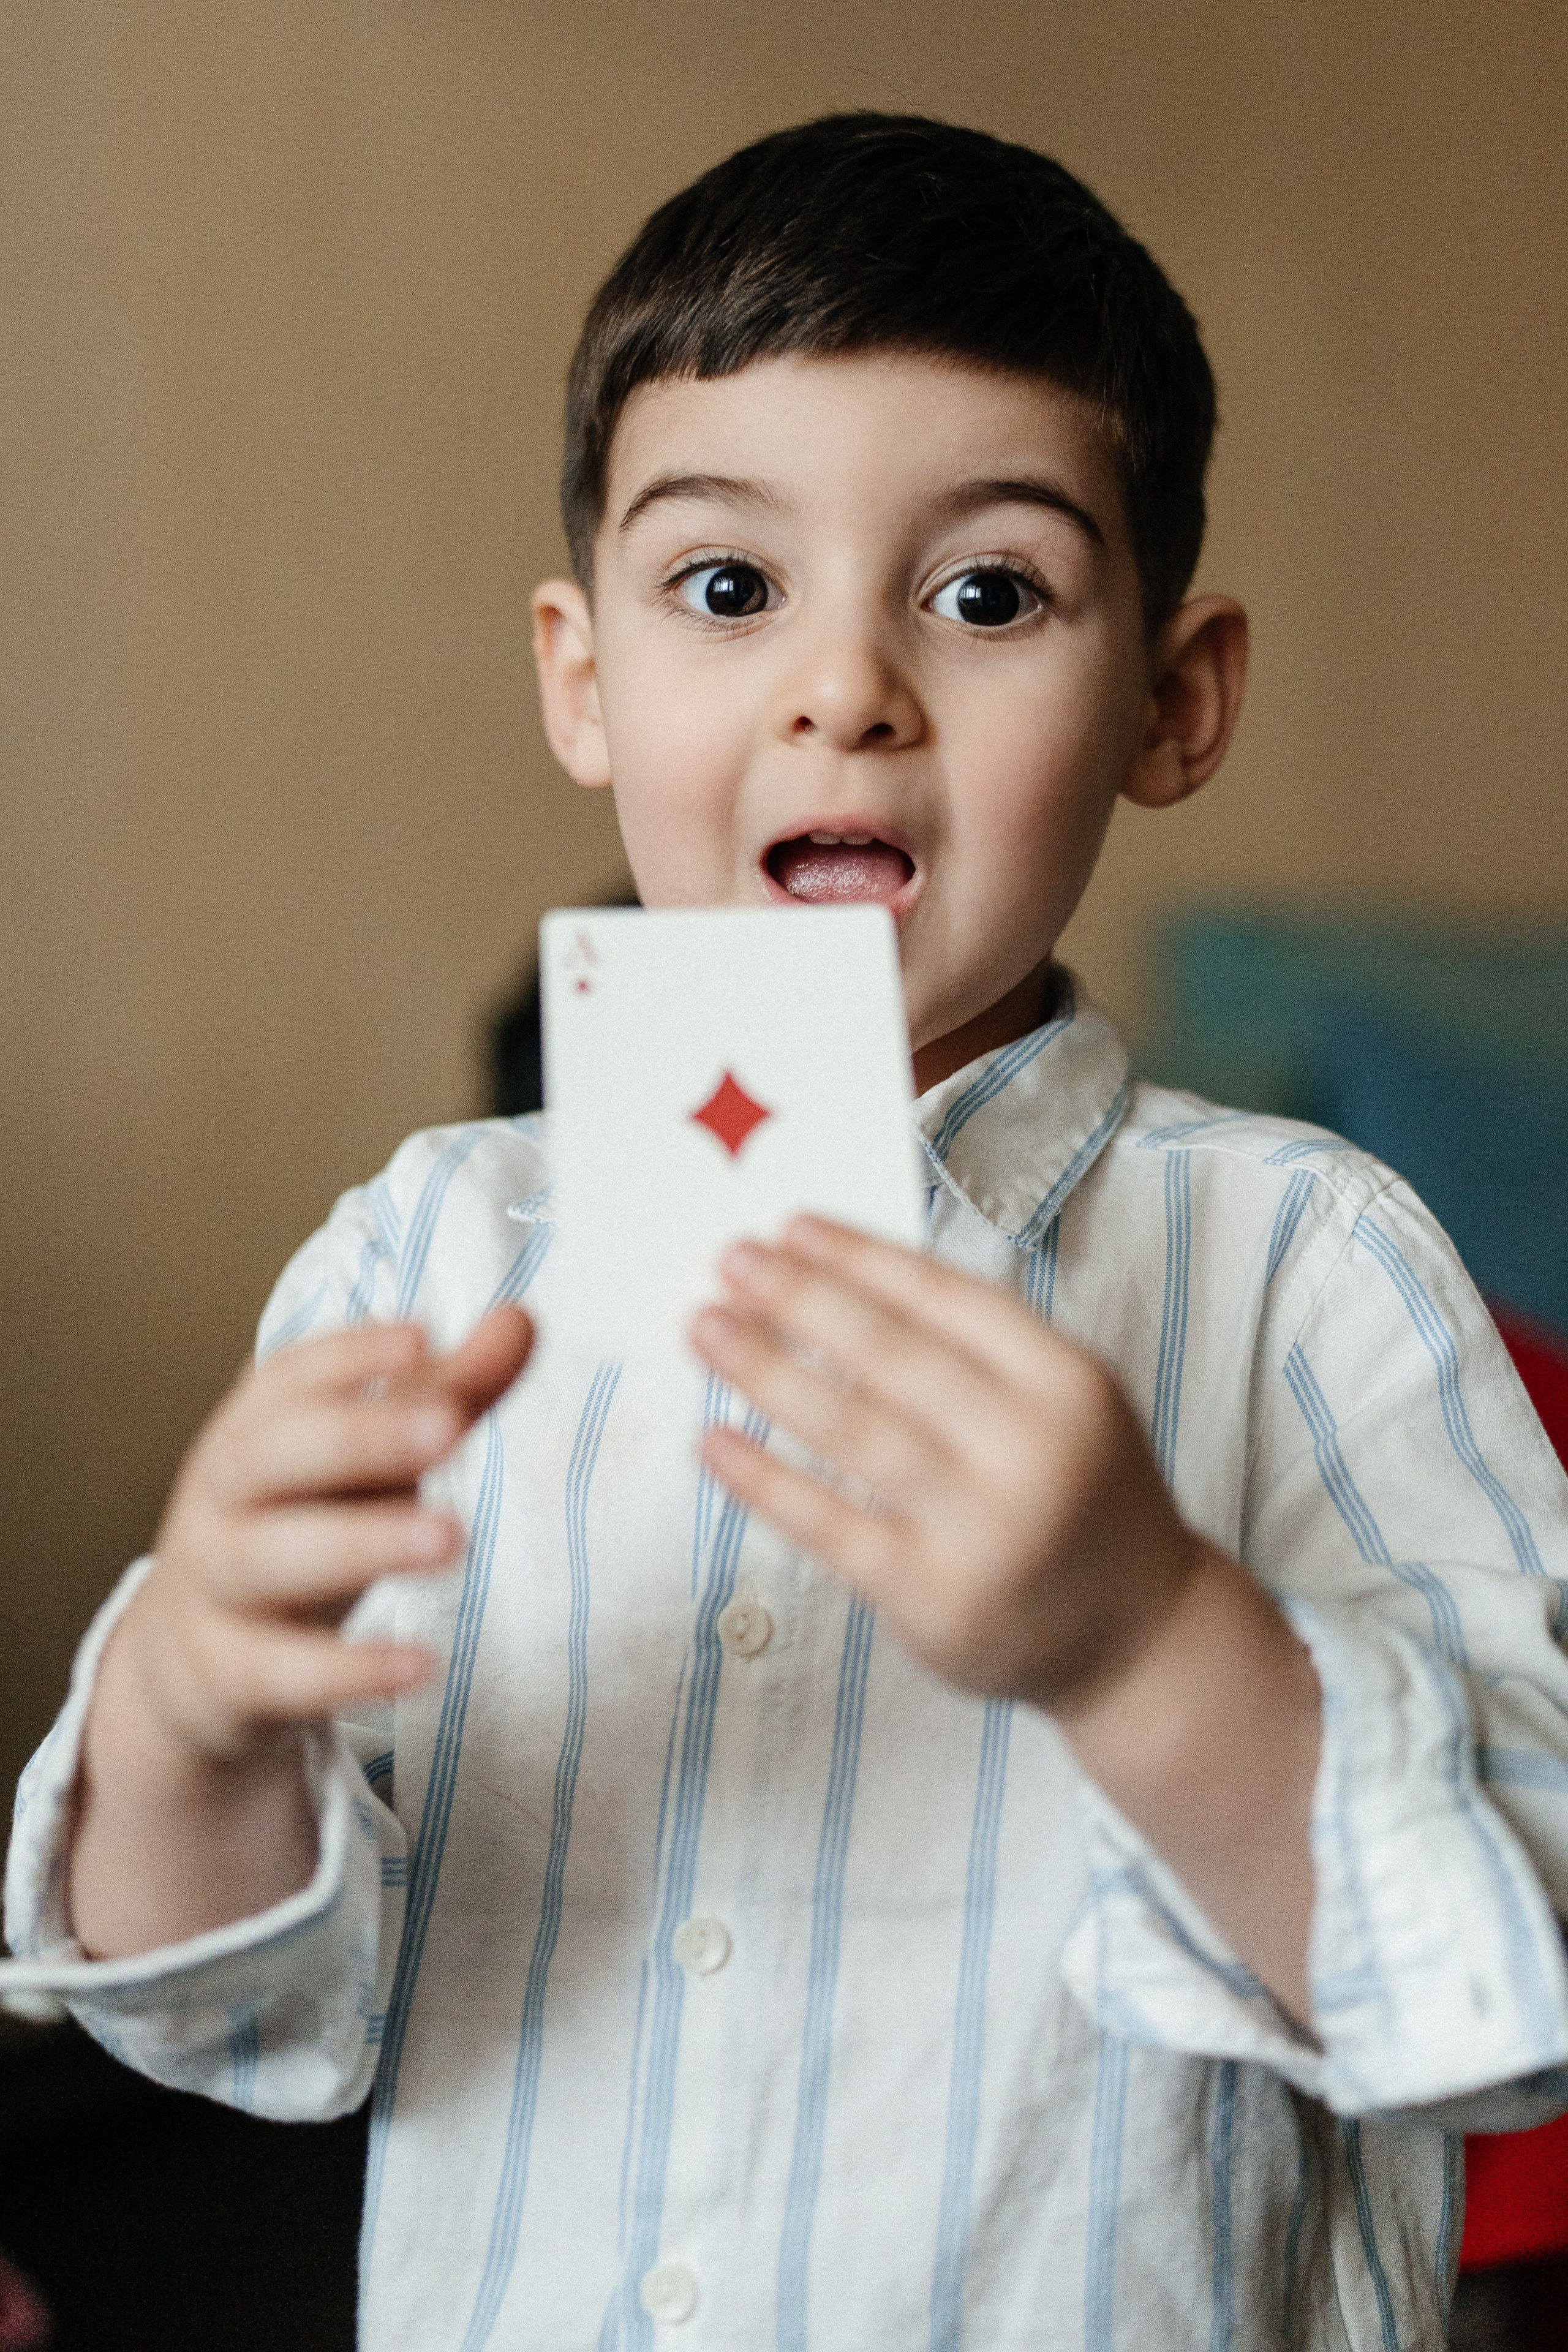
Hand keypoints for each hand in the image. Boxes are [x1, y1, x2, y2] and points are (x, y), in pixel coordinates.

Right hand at [119, 1307, 533, 1764]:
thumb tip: (522, 1319)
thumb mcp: (365, 1462)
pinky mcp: (226, 1673)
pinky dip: (347, 1668)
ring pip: (268, 1557)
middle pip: (272, 1455)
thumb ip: (444, 1394)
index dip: (349, 1355)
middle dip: (358, 1436)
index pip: (287, 1378)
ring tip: (452, 1539)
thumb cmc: (300, 1525)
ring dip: (360, 1544)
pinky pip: (280, 1670)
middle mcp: (221, 1497)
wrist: (190, 1664)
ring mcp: (213, 1586)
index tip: (422, 1336)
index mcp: (253, 1429)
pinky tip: (422, 1664)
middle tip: (450, 1427)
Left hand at [690, 1218, 1198, 1715]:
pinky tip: (714, 1440)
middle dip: (799, 1297)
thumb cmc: (1082, 1496)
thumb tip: (836, 1285)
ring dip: (765, 1369)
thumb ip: (977, 1350)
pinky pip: (828, 1526)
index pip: (948, 1298)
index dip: (862, 1257)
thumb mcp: (1065, 1402)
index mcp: (1067, 1383)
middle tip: (730, 1260)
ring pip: (852, 1431)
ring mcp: (983, 1530)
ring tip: (706, 1327)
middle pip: (892, 1354)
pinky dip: (763, 1479)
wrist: (1142, 1636)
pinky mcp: (933, 1599)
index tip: (792, 1226)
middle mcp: (1032, 1450)